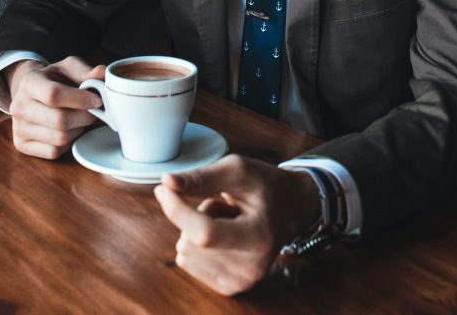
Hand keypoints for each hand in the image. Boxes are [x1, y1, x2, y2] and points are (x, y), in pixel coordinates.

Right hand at [6, 56, 105, 158]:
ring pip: (60, 138)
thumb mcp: (68, 68)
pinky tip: (69, 131)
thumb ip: (85, 71)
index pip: (54, 94)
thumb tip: (102, 73)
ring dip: (78, 130)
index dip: (80, 99)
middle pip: (60, 120)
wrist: (32, 92)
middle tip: (92, 112)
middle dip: (84, 117)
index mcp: (29, 83)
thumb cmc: (55, 80)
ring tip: (79, 119)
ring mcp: (18, 127)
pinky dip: (68, 143)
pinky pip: (54, 151)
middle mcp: (19, 106)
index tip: (97, 100)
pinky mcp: (22, 144)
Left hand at [154, 154, 320, 295]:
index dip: (177, 210)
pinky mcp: (231, 287)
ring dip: (197, 230)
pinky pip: (188, 263)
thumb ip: (202, 177)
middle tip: (227, 207)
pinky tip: (224, 236)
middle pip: (190, 242)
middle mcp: (252, 266)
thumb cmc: (266, 186)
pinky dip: (198, 246)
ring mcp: (242, 281)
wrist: (293, 208)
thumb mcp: (238, 170)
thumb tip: (166, 182)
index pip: (204, 232)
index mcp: (260, 236)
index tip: (163, 189)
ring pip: (185, 252)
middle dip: (196, 216)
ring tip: (228, 220)